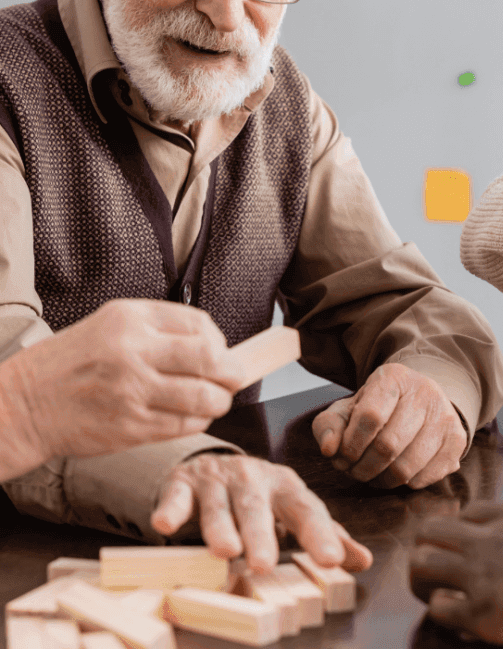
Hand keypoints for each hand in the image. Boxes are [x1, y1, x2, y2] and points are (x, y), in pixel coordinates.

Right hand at [7, 300, 244, 465]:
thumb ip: (161, 329)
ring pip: (202, 397)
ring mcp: (132, 392)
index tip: (223, 351)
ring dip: (220, 401)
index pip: (200, 325)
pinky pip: (183, 424)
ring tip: (219, 400)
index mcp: (130, 320)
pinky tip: (194, 416)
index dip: (220, 341)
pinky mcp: (130, 427)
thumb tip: (215, 345)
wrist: (22, 405)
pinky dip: (198, 421)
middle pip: (209, 359)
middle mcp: (132, 352)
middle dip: (232, 372)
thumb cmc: (72, 363)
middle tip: (236, 377)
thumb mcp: (112, 324)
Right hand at [151, 453, 373, 573]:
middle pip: (258, 508)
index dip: (319, 533)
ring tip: (225, 551)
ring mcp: (218, 479)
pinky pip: (177, 496)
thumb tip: (363, 561)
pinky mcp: (183, 483)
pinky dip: (171, 508)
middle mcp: (254, 479)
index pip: (306, 510)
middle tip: (264, 564)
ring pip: (219, 505)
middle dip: (262, 535)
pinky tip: (165, 524)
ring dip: (220, 527)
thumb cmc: (263, 498)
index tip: (331, 560)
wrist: (214, 465)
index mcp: (286, 487)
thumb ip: (326, 535)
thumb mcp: (294, 511)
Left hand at [311, 364, 466, 488]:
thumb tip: (329, 449)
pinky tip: (394, 473)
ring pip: (407, 467)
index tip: (341, 455)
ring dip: (381, 480)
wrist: (420, 400)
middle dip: (363, 468)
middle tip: (353, 471)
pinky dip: (405, 484)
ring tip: (371, 475)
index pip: (370, 417)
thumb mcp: (348, 409)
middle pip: (388, 445)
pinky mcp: (457, 439)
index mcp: (394, 377)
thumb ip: (328, 426)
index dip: (351, 445)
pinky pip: (426, 477)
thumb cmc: (378, 407)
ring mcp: (445, 415)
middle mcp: (425, 391)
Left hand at [409, 502, 502, 648]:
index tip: (470, 553)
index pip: (466, 513)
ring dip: (425, 580)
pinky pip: (439, 606)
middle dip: (429, 550)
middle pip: (430, 530)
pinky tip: (463, 620)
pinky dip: (445, 612)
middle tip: (438, 573)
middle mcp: (492, 537)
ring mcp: (484, 573)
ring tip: (438, 595)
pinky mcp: (483, 612)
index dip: (464, 534)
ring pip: (421, 564)